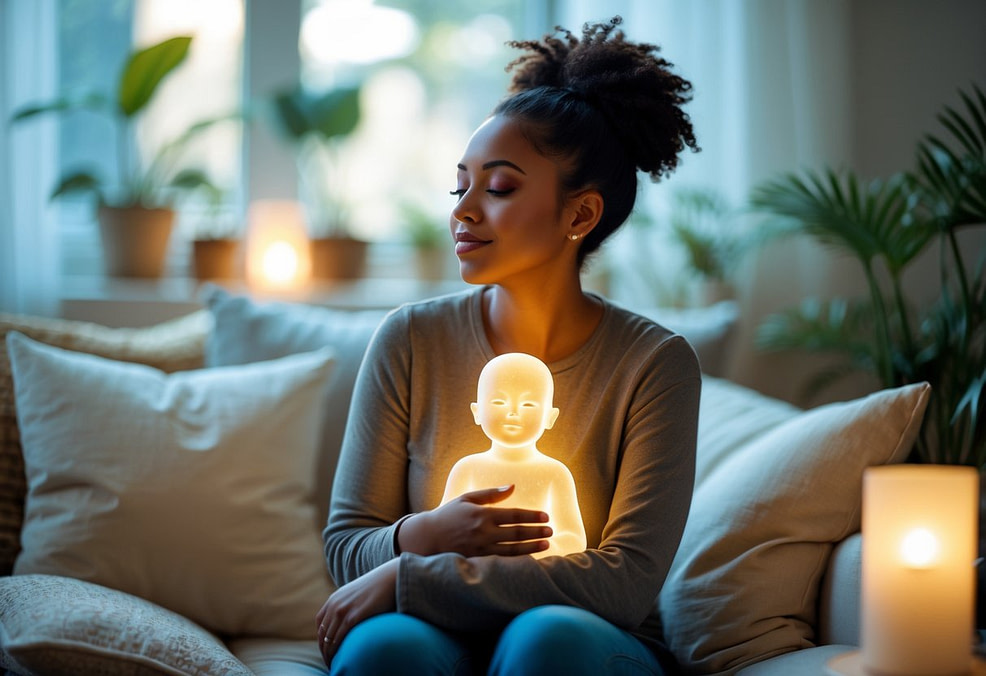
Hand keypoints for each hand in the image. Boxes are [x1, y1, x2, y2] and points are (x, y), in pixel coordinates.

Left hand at [316, 558, 398, 666]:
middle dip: (324, 650)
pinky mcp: (353, 617)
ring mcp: (342, 610)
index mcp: (335, 599)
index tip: (328, 649)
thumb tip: (354, 617)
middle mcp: (335, 604)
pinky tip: (340, 659)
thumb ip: (352, 604)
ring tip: (334, 665)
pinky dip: (336, 652)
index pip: (320, 623)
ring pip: (328, 639)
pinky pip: (338, 639)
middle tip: (330, 661)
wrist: (391, 577)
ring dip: (329, 654)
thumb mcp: (359, 594)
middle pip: (322, 634)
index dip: (321, 638)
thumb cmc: (380, 587)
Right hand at [399, 485, 551, 556]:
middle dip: (536, 531)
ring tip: (546, 545)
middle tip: (551, 530)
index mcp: (482, 514)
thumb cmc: (449, 515)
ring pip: (512, 549)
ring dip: (531, 547)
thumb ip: (491, 494)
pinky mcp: (478, 561)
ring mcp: (481, 548)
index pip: (514, 515)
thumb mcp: (468, 498)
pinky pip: (502, 560)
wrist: (427, 537)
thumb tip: (513, 487)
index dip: (532, 516)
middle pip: (516, 533)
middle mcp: (483, 532)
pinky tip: (529, 557)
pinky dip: (517, 559)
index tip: (546, 516)